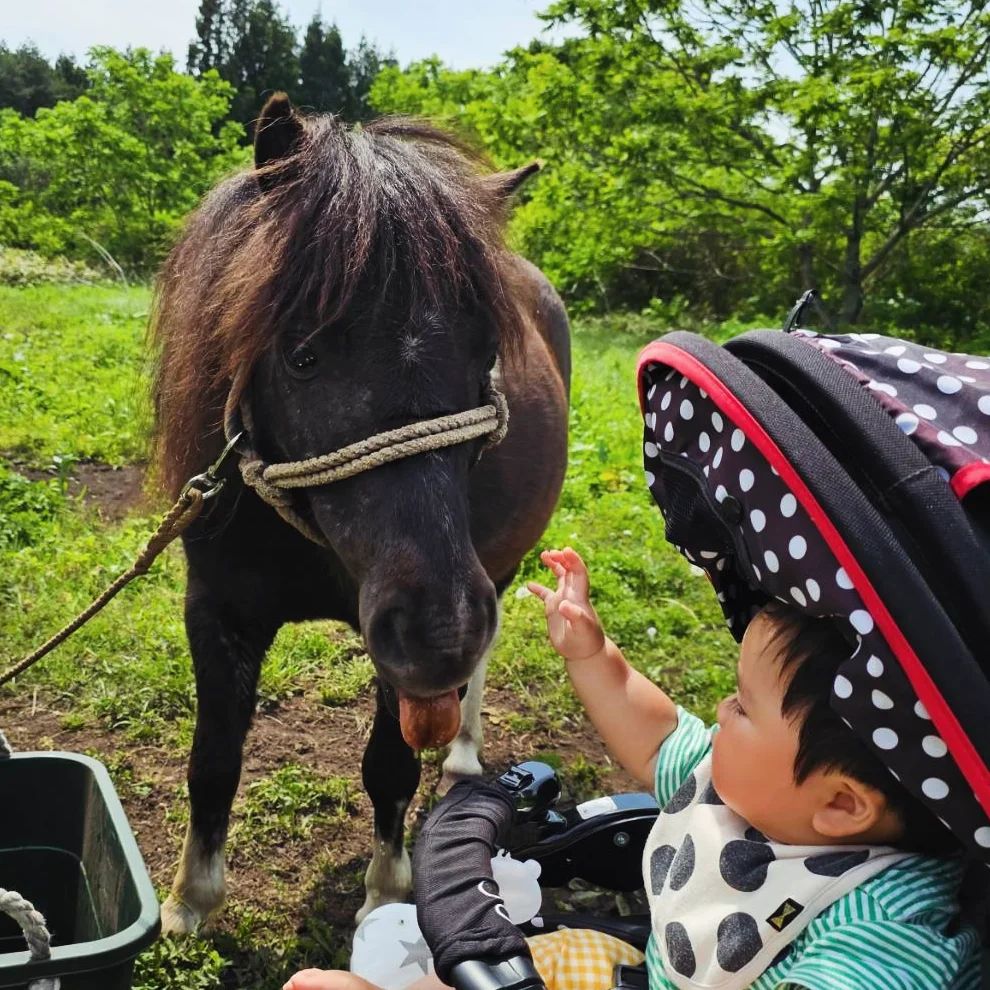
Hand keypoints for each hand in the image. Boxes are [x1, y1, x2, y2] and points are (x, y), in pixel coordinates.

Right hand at [527, 547, 605, 661]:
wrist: (583, 652)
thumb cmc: (585, 641)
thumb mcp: (581, 629)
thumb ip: (574, 616)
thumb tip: (564, 605)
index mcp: (579, 596)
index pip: (579, 572)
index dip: (573, 560)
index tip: (564, 550)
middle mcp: (572, 594)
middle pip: (569, 570)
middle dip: (561, 558)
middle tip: (550, 552)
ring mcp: (563, 600)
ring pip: (560, 577)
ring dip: (554, 565)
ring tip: (544, 555)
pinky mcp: (555, 609)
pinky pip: (545, 594)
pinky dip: (538, 588)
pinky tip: (528, 584)